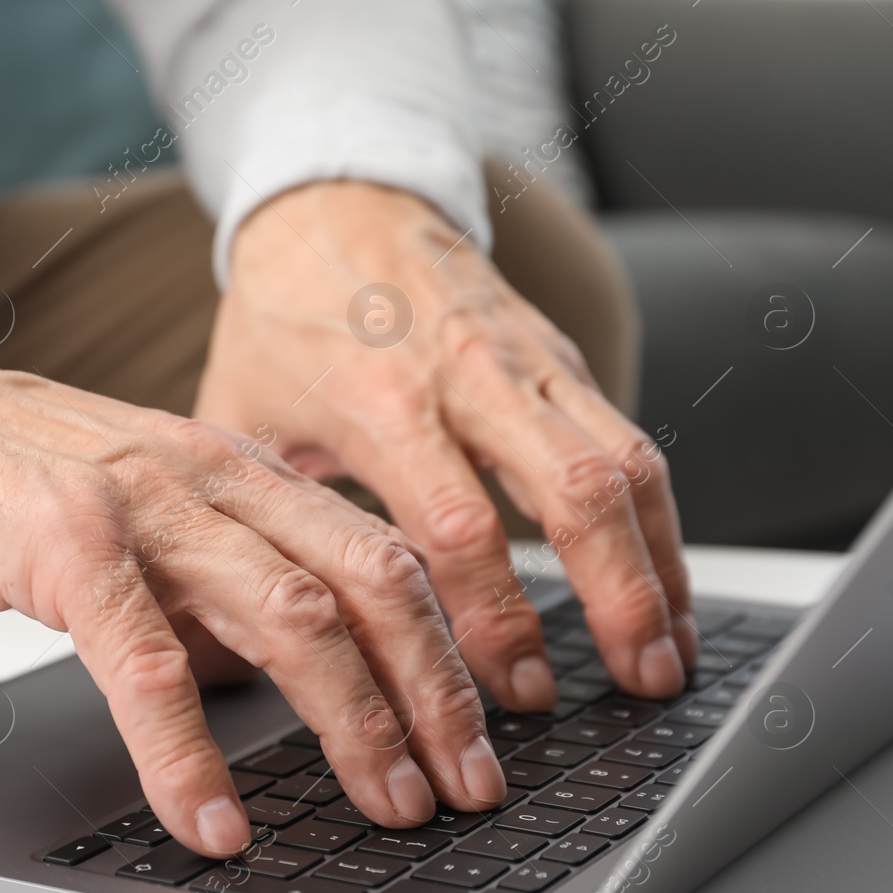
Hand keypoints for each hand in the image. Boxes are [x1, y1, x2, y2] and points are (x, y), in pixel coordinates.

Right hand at [0, 290, 507, 857]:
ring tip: (389, 806)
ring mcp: (141, 506)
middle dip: (436, 695)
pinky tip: (213, 818)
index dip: (448, 647)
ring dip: (356, 726)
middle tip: (469, 784)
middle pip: (370, 585)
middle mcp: (211, 477)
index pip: (381, 555)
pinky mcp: (62, 546)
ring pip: (293, 617)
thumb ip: (209, 579)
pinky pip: (147, 664)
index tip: (479, 727)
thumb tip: (274, 671)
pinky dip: (189, 755)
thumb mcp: (137, 514)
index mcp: (238, 470)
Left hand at [198, 181, 696, 711]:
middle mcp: (471, 378)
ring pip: (627, 465)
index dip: (496, 617)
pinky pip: (631, 440)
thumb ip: (251, 515)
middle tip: (637, 685)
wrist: (335, 198)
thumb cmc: (282, 317)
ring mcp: (528, 362)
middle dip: (618, 599)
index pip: (458, 526)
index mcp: (382, 401)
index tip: (516, 694)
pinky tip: (666, 579)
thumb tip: (220, 629)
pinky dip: (660, 517)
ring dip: (662, 565)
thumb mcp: (243, 414)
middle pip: (575, 494)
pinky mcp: (562, 354)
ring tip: (672, 651)